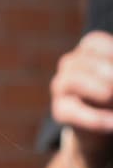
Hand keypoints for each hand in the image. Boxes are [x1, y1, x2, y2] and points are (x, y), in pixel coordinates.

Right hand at [50, 32, 112, 155]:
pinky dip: (95, 118)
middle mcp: (69, 65)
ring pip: (72, 80)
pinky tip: (112, 123)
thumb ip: (112, 75)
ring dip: (97, 90)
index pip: (93, 43)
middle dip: (108, 73)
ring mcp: (61, 87)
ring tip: (112, 98)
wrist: (105, 124)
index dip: (109, 52)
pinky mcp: (60, 111)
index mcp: (86, 52)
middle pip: (83, 62)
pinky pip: (72, 111)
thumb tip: (111, 87)